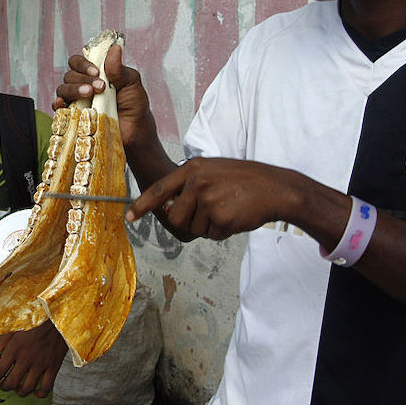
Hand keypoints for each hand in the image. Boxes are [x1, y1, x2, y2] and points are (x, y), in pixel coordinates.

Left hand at [0, 320, 67, 397]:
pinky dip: (40, 393)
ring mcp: (41, 363)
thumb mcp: (16, 325)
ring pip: (27, 388)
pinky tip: (36, 392)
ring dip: (20, 392)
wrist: (59, 314)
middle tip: (3, 385)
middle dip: (4, 387)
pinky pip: (46, 386)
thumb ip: (2, 341)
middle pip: (11, 383)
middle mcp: (26, 357)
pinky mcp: (54, 365)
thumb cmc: (36, 318)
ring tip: (18, 388)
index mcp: (15, 347)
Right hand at [53, 43, 151, 146]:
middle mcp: (82, 85)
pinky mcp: (73, 117)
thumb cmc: (134, 106)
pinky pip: (58, 108)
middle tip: (100, 87)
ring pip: (63, 89)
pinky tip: (63, 103)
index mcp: (94, 74)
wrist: (135, 132)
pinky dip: (57, 104)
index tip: (97, 72)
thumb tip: (115, 48)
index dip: (84, 64)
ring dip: (73, 89)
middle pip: (69, 75)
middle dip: (83, 79)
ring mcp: (76, 101)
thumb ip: (119, 69)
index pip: (78, 62)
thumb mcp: (131, 83)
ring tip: (89, 94)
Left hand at [126, 157, 302, 239]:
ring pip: (193, 228)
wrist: (276, 188)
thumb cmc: (245, 181)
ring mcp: (208, 199)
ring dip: (208, 227)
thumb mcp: (213, 172)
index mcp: (192, 169)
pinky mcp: (220, 217)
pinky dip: (223, 232)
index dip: (143, 205)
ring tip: (227, 210)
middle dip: (189, 223)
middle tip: (212, 212)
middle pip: (176, 218)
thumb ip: (190, 186)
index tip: (129, 218)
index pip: (160, 190)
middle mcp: (196, 182)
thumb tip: (169, 211)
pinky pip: (211, 235)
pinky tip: (236, 217)